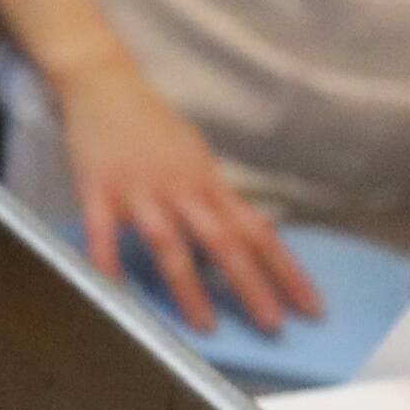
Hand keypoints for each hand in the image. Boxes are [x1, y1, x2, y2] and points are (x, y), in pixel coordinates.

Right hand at [55, 62, 319, 338]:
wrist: (105, 83)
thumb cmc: (153, 127)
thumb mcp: (196, 159)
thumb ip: (215, 199)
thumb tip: (242, 236)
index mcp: (209, 184)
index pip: (258, 232)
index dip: (286, 271)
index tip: (310, 307)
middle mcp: (182, 189)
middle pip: (224, 242)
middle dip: (250, 285)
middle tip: (272, 325)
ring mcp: (140, 191)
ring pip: (169, 242)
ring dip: (189, 286)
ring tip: (206, 325)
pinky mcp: (98, 189)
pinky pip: (102, 231)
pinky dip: (107, 260)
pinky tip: (115, 291)